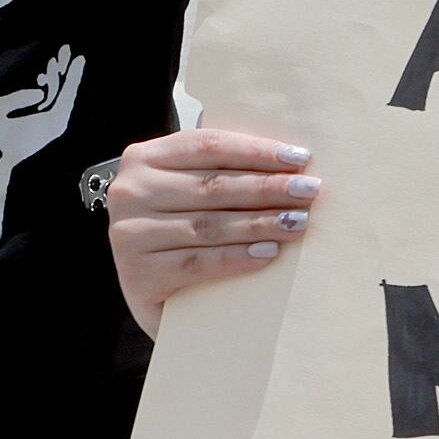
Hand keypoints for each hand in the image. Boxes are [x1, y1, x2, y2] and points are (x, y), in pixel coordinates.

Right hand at [105, 127, 319, 337]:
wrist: (149, 292)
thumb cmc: (177, 232)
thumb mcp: (187, 192)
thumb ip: (219, 170)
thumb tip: (288, 160)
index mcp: (143, 158)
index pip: (208, 146)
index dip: (256, 151)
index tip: (300, 158)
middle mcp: (129, 192)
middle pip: (212, 185)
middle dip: (267, 187)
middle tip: (309, 190)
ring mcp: (128, 234)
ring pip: (209, 224)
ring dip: (260, 222)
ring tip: (298, 222)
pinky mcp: (138, 274)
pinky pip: (198, 262)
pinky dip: (237, 257)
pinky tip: (269, 253)